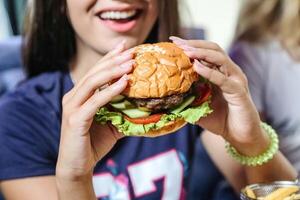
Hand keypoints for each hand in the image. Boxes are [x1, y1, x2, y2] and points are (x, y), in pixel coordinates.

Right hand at [56, 41, 133, 179]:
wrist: (78, 166)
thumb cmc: (93, 143)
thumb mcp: (111, 123)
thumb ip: (121, 110)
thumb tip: (143, 103)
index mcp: (79, 95)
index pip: (96, 72)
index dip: (110, 58)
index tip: (125, 47)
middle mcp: (73, 97)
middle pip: (95, 73)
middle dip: (114, 60)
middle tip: (132, 51)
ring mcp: (72, 107)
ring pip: (93, 82)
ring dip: (113, 71)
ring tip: (130, 63)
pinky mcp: (75, 120)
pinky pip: (95, 101)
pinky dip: (110, 91)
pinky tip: (124, 83)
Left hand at [170, 36, 268, 155]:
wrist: (239, 136)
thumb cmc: (220, 120)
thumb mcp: (199, 106)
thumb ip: (189, 96)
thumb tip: (168, 94)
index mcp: (220, 73)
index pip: (206, 53)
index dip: (190, 45)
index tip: (173, 42)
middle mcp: (229, 72)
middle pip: (213, 49)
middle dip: (194, 44)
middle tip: (177, 43)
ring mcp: (236, 80)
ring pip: (220, 59)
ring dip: (202, 53)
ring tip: (186, 51)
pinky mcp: (239, 92)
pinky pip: (224, 79)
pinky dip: (210, 72)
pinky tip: (197, 67)